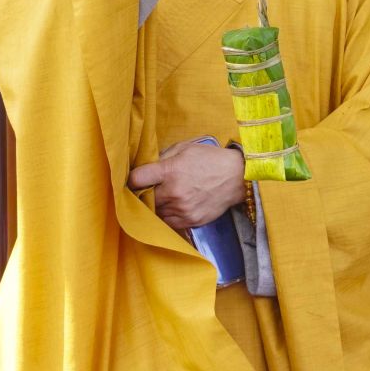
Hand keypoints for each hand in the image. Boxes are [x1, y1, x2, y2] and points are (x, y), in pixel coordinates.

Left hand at [127, 140, 245, 230]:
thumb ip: (163, 157)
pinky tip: (173, 206)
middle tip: (148, 189)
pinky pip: (168, 222)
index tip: (135, 179)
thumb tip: (146, 167)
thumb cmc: (210, 159)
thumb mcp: (185, 148)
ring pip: (155, 212)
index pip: (136, 179)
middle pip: (144, 199)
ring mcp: (182, 209)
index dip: (132, 178)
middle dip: (143, 193)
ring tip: (163, 197)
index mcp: (170, 171)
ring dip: (156, 205)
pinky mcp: (190, 221)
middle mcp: (173, 192)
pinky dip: (167, 215)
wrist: (237, 177)